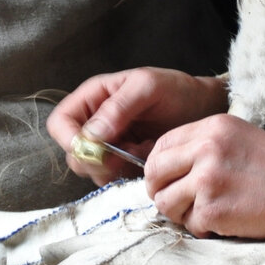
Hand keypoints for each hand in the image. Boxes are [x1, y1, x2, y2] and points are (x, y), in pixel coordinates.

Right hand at [47, 67, 227, 184]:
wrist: (204, 109)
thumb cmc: (177, 90)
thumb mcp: (148, 87)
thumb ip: (119, 107)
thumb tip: (92, 134)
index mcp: (93, 97)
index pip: (60, 122)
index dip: (70, 139)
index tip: (93, 148)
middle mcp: (95, 122)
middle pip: (73, 152)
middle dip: (94, 159)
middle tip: (123, 156)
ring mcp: (108, 144)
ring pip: (91, 169)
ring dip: (112, 169)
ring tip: (140, 154)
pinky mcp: (123, 162)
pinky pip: (112, 177)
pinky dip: (125, 175)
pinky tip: (144, 161)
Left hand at [145, 114, 264, 238]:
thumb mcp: (238, 137)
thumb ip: (203, 145)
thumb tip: (167, 168)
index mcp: (211, 127)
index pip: (161, 145)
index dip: (158, 167)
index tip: (166, 180)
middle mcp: (205, 149)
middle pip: (154, 173)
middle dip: (159, 191)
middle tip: (176, 202)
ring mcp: (207, 180)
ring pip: (164, 202)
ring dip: (180, 213)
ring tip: (206, 213)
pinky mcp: (213, 210)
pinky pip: (189, 224)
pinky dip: (203, 228)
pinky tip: (225, 222)